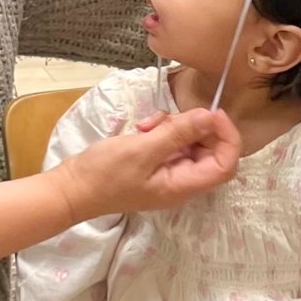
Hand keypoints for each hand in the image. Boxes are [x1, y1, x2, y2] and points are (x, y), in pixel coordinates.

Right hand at [50, 107, 240, 223]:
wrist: (73, 188)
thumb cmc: (105, 174)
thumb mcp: (142, 149)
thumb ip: (177, 133)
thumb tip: (210, 116)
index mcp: (183, 185)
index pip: (225, 164)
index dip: (227, 137)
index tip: (213, 113)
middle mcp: (181, 180)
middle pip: (209, 150)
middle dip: (195, 128)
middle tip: (170, 118)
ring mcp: (167, 172)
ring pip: (188, 142)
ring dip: (173, 126)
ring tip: (147, 125)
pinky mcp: (154, 162)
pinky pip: (170, 142)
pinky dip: (160, 130)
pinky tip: (142, 128)